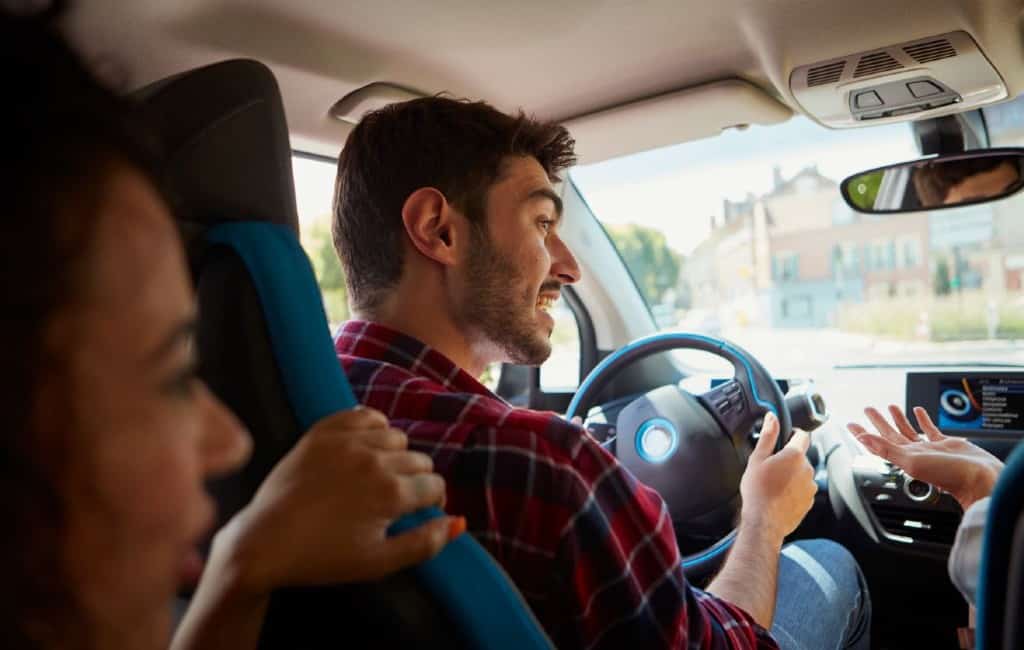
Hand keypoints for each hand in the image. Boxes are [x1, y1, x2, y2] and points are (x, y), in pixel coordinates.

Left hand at [213, 407, 462, 594]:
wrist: (264, 543)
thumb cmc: (322, 558)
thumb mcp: (379, 562)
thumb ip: (425, 543)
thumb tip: (459, 522)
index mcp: (391, 493)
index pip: (435, 485)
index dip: (432, 501)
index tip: (420, 511)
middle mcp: (374, 460)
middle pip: (419, 460)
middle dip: (416, 480)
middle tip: (396, 499)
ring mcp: (347, 441)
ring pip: (395, 436)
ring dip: (395, 454)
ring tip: (378, 475)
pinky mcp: (323, 432)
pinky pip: (364, 414)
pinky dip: (372, 427)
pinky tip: (364, 447)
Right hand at [738, 413, 815, 542]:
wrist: (764, 522)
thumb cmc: (758, 491)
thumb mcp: (757, 459)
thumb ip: (768, 435)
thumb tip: (772, 417)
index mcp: (795, 455)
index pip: (802, 435)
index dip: (793, 433)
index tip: (785, 437)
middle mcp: (807, 469)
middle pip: (801, 456)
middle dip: (789, 458)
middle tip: (771, 466)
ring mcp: (810, 486)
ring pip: (802, 473)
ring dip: (792, 475)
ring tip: (774, 484)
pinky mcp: (809, 501)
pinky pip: (803, 489)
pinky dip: (794, 490)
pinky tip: (779, 495)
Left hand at [847, 405, 1002, 509]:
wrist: (978, 478)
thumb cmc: (947, 475)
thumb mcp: (910, 461)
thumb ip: (886, 449)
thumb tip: (864, 439)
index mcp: (903, 457)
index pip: (877, 443)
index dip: (863, 434)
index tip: (851, 425)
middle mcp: (914, 452)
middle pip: (890, 434)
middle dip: (878, 421)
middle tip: (868, 409)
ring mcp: (929, 448)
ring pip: (908, 430)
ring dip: (898, 418)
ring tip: (890, 406)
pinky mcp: (946, 443)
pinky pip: (930, 429)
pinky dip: (922, 419)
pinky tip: (918, 411)